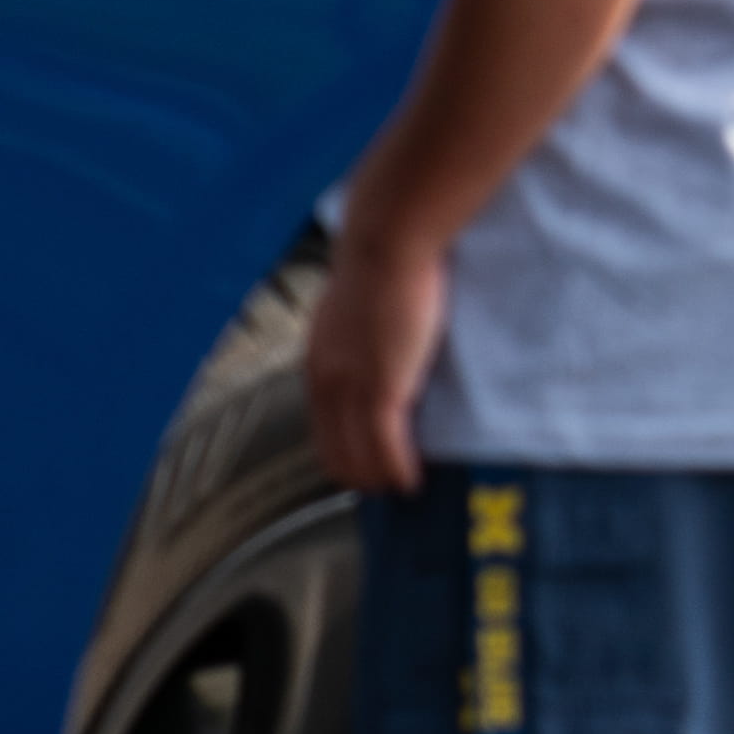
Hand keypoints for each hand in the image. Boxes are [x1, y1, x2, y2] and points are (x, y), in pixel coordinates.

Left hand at [306, 214, 446, 494]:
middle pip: (334, 453)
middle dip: (361, 476)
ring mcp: (351, 387)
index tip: (370, 467)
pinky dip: (399, 469)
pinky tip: (414, 481)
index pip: (324, 429)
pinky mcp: (383, 386)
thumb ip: (363, 331)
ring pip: (358, 457)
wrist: (387, 242)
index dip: (346, 454)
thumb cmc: (384, 261)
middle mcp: (326, 383)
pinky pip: (388, 446)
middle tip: (390, 488)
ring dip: (381, 479)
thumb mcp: (359, 305)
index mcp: (318, 364)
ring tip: (405, 491)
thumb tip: (382, 338)